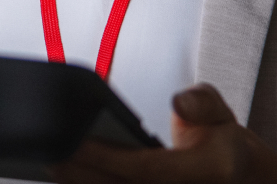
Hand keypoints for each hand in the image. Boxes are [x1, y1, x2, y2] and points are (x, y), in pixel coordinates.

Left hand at [52, 84, 276, 183]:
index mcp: (207, 172)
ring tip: (52, 167)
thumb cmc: (227, 153)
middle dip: (82, 177)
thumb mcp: (225, 117)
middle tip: (50, 156)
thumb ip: (203, 102)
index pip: (145, 169)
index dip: (106, 158)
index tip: (74, 144)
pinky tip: (69, 180)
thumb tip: (180, 100)